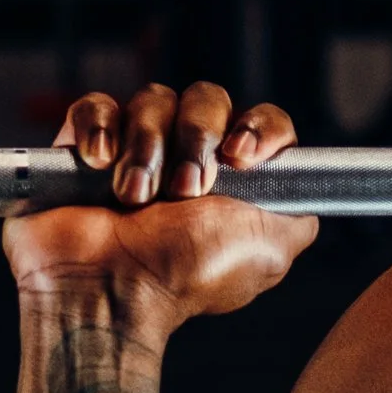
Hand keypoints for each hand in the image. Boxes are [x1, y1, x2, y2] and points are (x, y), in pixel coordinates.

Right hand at [3, 82, 317, 324]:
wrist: (111, 293)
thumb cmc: (186, 276)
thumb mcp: (269, 249)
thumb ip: (298, 212)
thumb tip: (306, 187)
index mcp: (237, 178)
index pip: (264, 120)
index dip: (258, 127)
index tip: (241, 157)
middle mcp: (189, 157)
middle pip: (208, 98)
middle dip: (197, 138)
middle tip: (184, 190)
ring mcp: (136, 149)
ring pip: (153, 99)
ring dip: (147, 147)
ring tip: (135, 199)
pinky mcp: (85, 147)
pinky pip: (95, 106)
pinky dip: (100, 128)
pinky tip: (99, 164)